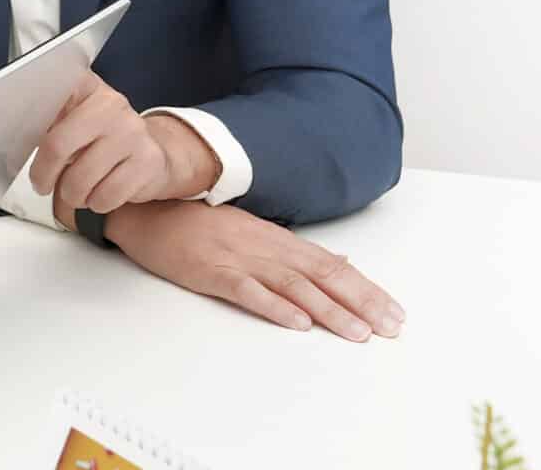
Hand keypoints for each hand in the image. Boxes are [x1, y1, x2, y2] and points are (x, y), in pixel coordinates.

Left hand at [30, 73, 216, 221]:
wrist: (153, 155)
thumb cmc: (101, 139)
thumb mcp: (75, 120)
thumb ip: (48, 122)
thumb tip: (12, 138)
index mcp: (87, 86)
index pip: (49, 96)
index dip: (29, 121)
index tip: (18, 138)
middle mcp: (112, 103)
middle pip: (58, 144)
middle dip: (43, 173)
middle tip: (40, 184)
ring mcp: (133, 132)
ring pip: (81, 179)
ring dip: (71, 194)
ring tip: (75, 190)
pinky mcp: (148, 161)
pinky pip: (105, 197)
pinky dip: (95, 203)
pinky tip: (99, 194)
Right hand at [106, 200, 405, 341]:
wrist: (145, 209)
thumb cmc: (195, 223)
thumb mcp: (250, 231)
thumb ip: (293, 251)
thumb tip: (342, 262)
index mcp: (274, 238)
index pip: (330, 264)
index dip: (365, 289)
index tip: (394, 312)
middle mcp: (262, 245)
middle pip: (321, 274)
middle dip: (360, 302)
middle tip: (391, 328)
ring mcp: (236, 256)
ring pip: (292, 284)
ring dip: (328, 310)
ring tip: (357, 332)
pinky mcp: (209, 270)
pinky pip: (246, 289)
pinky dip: (273, 305)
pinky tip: (296, 321)